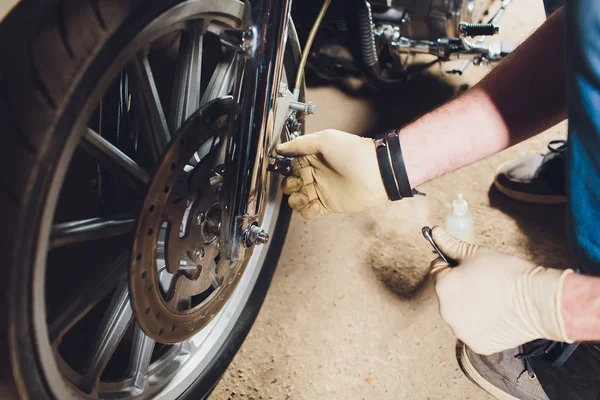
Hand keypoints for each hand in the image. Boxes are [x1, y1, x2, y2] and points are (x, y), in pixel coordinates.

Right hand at [276, 130, 387, 218]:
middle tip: (299, 183)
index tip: (286, 170)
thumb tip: (281, 147)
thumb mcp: (325, 139)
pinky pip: (309, 212)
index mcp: (313, 157)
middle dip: (289, 185)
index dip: (286, 169)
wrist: (376, 173)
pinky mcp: (328, 205)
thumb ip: (300, 144)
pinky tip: (315, 204)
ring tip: (305, 197)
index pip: (291, 165)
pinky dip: (308, 211)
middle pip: (291, 184)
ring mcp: (321, 190)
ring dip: (295, 200)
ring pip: (297, 199)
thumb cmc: (353, 152)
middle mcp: (315, 173)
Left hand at [429, 227, 573, 354]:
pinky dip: (482, 323)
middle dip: (460, 285)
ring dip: (469, 305)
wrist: (538, 301)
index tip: (467, 265)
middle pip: (447, 293)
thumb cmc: (506, 274)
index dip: (452, 265)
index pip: (437, 270)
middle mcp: (446, 312)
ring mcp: (461, 330)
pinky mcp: (477, 344)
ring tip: (493, 297)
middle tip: (484, 281)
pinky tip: (498, 314)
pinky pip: (474, 330)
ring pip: (459, 313)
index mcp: (443, 287)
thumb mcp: (475, 253)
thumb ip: (451, 244)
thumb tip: (435, 231)